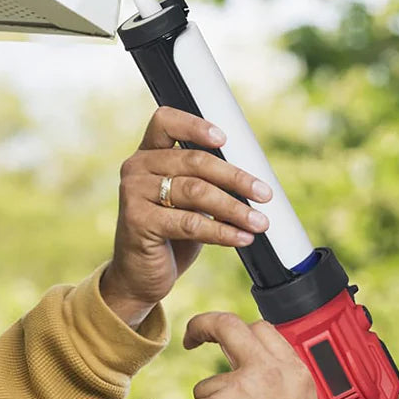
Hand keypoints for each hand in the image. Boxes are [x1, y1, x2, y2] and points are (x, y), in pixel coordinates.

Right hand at [103, 106, 273, 308]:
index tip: (225, 140)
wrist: (141, 276)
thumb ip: (208, 185)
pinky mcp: (138, 220)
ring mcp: (134, 193)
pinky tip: (241, 238)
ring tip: (259, 222)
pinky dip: (222, 231)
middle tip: (264, 194)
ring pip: (196, 192)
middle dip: (235, 178)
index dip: (196, 126)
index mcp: (149, 155)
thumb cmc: (169, 237)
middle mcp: (137, 168)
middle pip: (194, 161)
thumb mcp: (190, 204)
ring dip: (235, 208)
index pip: (166, 122)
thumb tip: (253, 184)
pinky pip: (190, 223)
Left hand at [179, 311, 320, 398]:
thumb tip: (259, 370)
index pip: (262, 330)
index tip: (223, 335)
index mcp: (293, 372)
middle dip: (203, 326)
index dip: (239, 329)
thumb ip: (281, 384)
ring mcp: (240, 388)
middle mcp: (268, 373)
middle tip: (191, 337)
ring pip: (206, 387)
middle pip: (228, 326)